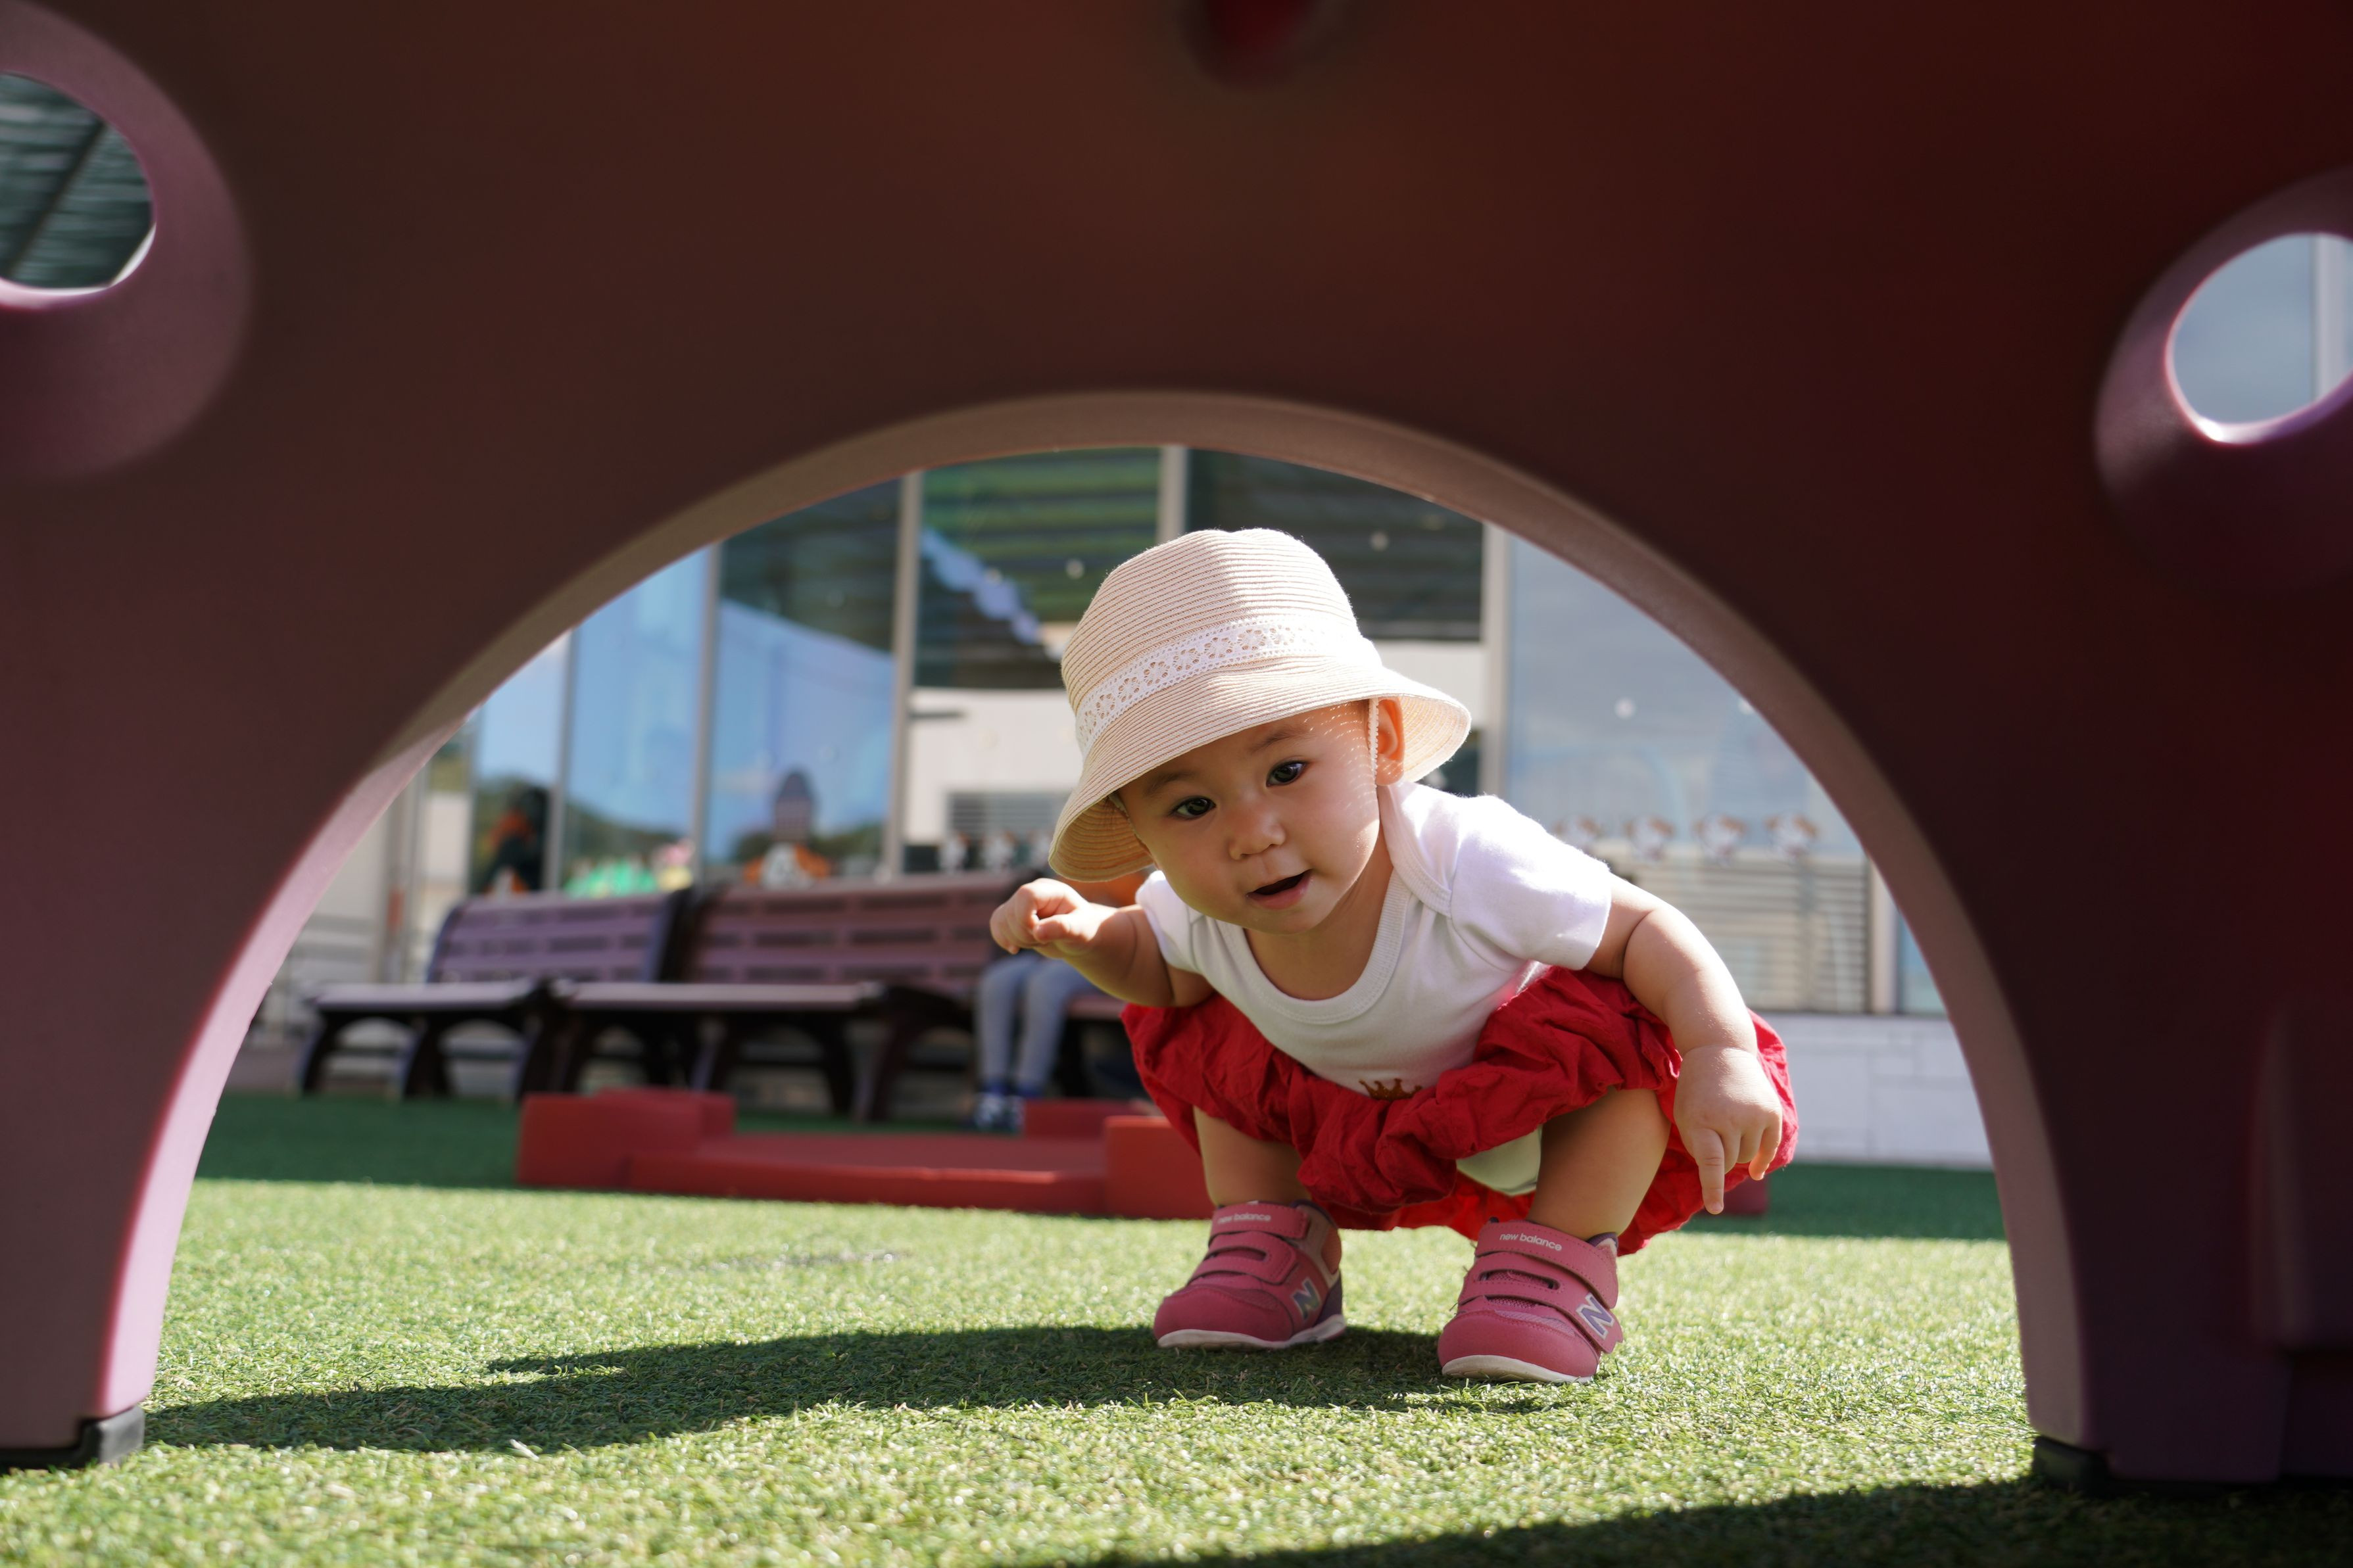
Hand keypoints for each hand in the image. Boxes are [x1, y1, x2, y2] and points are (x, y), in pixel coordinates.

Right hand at [988, 879, 1116, 959]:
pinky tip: (1016, 948)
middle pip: (1011, 912)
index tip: (1041, 935)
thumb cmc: (1084, 929)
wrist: (1078, 936)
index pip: (1026, 895)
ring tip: (1038, 941)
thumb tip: (1037, 932)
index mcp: (1050, 890)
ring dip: (1016, 939)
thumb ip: (1062, 928)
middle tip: (1045, 940)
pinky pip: (996, 925)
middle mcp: (1032, 891)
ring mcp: (1019, 902)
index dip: (1027, 919)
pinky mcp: (1011, 914)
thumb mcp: (1080, 930)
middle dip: (1025, 935)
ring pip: (1001, 920)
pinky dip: (1003, 939)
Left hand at [1674, 1042, 1783, 1213]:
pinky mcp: (1771, 1112)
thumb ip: (1700, 1148)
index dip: (1712, 1188)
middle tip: (1711, 1134)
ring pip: (1747, 1157)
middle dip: (1719, 1157)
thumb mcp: (1685, 1115)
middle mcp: (1730, 1117)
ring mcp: (1754, 1114)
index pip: (1711, 1162)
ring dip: (1737, 1152)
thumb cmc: (1696, 1091)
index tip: (1715, 1209)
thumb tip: (1722, 1179)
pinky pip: (1769, 1148)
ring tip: (1726, 1128)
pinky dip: (1761, 1161)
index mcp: (1701, 1119)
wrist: (1719, 1050)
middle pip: (1728, 1163)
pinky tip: (1756, 1172)